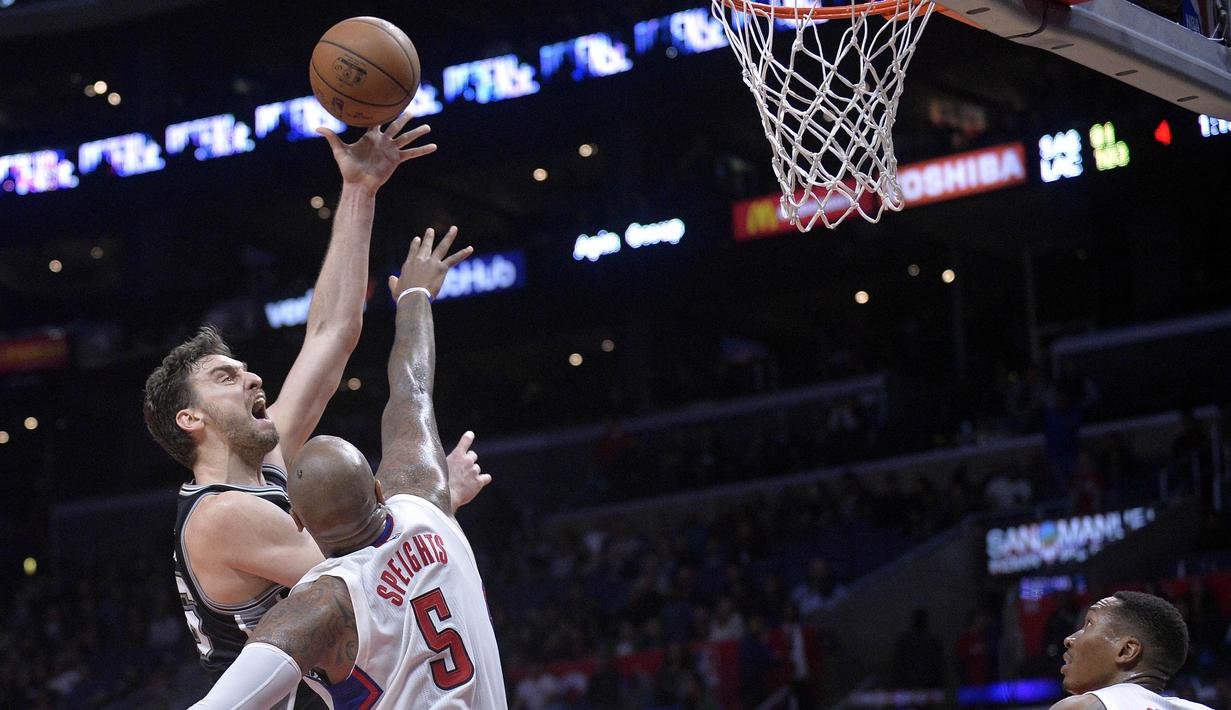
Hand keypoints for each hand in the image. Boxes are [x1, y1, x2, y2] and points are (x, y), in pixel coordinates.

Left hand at [317, 112, 435, 191]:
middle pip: (396, 126)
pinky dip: (422, 150)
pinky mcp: (396, 160)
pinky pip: (411, 153)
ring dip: (417, 133)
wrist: (358, 185)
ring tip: (428, 127)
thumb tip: (317, 127)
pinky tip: (433, 146)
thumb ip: (331, 137)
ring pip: (406, 138)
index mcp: (370, 137)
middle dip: (404, 118)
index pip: (377, 120)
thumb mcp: (339, 151)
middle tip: (412, 109)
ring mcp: (390, 150)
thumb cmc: (348, 169)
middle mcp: (382, 141)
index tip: (387, 100)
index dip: (381, 111)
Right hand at [387, 226, 472, 300]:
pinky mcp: (441, 268)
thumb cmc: (403, 296)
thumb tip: (391, 278)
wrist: (413, 297)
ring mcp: (432, 263)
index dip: (416, 245)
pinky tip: (470, 248)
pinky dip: (463, 253)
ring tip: (454, 228)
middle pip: (426, 246)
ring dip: (449, 237)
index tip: (417, 239)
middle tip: (431, 230)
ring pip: (442, 247)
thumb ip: (393, 282)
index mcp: (409, 265)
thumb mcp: (395, 289)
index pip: (413, 252)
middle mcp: (420, 260)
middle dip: (429, 237)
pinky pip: (454, 259)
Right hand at [447, 431, 490, 512]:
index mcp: (457, 455)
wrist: (446, 496)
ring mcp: (474, 471)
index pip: (466, 441)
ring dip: (473, 473)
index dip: (468, 437)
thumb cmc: (439, 483)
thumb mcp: (438, 467)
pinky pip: (487, 478)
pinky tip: (477, 484)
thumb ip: (445, 462)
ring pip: (477, 468)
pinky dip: (483, 480)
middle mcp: (468, 461)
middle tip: (461, 470)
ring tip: (463, 482)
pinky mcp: (479, 482)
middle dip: (469, 461)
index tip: (470, 434)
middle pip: (473, 455)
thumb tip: (441, 462)